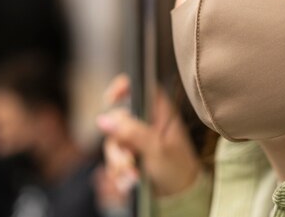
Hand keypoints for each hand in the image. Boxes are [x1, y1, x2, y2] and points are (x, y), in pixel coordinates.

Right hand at [97, 74, 201, 196]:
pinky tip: (129, 182)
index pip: (138, 88)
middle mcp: (144, 122)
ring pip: (113, 143)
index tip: (110, 99)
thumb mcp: (157, 149)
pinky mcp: (129, 156)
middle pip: (117, 120)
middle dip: (118, 144)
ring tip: (132, 177)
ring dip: (118, 162)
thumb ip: (132, 132)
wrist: (180, 196)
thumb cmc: (178, 168)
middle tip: (128, 161)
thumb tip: (104, 119)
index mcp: (158, 112)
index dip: (122, 88)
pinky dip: (117, 172)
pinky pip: (113, 159)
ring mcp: (135, 139)